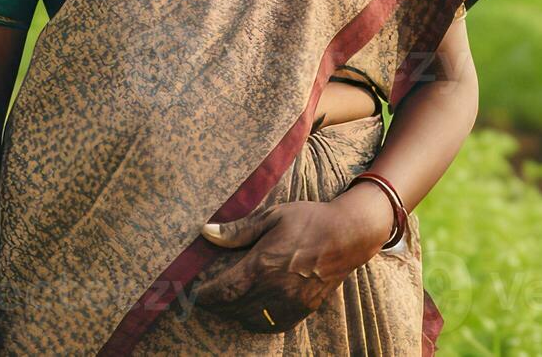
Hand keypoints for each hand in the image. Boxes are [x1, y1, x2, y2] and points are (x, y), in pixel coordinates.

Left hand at [193, 185, 393, 331]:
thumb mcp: (272, 216)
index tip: (192, 294)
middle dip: (216, 305)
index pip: (223, 291)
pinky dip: (257, 322)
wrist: (349, 234)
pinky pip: (272, 326)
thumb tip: (206, 232)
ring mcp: (290, 303)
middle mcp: (274, 289)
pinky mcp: (303, 310)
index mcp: (263, 264)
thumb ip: (238, 230)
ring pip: (251, 321)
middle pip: (233, 309)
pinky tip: (252, 311)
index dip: (204, 296)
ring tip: (227, 303)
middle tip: (206, 297)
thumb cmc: (309, 220)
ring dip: (234, 314)